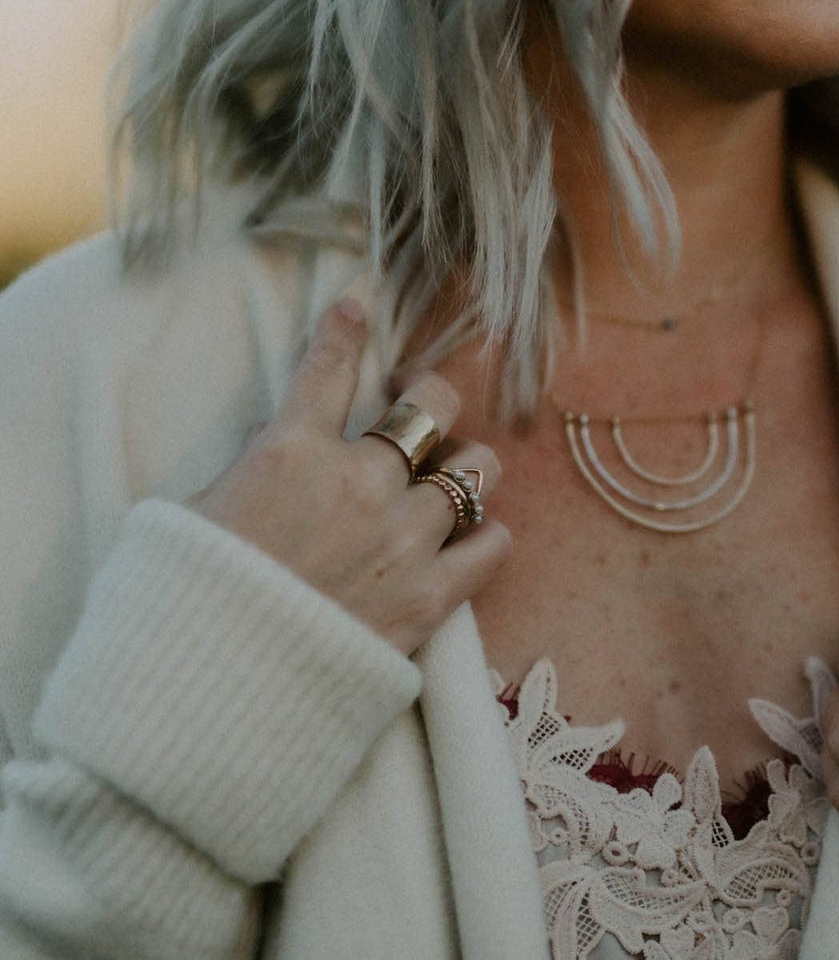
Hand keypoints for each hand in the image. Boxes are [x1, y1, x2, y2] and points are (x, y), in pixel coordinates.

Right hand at [184, 297, 511, 654]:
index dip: (348, 330)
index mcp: (290, 453)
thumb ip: (250, 472)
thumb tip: (278, 453)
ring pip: (476, 469)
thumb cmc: (187, 602)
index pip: (329, 369)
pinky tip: (467, 541)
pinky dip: (485, 536)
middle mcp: (359, 484)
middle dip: (432, 398)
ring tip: (450, 482)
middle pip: (433, 406)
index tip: (360, 305)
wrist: (212, 691)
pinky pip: (494, 543)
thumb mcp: (193, 512)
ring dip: (465, 469)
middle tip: (419, 410)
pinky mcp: (430, 597)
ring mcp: (402, 538)